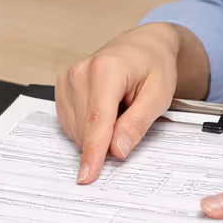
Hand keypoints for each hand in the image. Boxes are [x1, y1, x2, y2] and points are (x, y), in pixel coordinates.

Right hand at [55, 24, 181, 183]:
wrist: (144, 46)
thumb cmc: (154, 65)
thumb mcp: (159, 95)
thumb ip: (137, 123)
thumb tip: (117, 150)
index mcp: (106, 70)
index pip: (97, 121)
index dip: (92, 152)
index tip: (87, 176)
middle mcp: (81, 72)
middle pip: (85, 128)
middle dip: (105, 141)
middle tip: (130, 121)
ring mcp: (68, 78)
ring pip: (75, 129)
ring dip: (97, 134)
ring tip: (119, 110)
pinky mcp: (62, 86)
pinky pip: (70, 123)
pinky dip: (87, 127)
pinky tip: (105, 112)